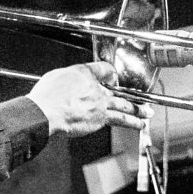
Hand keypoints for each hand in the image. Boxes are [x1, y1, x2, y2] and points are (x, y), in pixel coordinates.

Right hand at [28, 60, 146, 134]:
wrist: (45, 112)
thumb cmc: (46, 97)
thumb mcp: (56, 77)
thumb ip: (69, 78)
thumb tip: (72, 82)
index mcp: (83, 73)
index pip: (102, 68)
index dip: (109, 72)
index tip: (112, 76)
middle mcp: (95, 87)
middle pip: (117, 88)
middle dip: (128, 92)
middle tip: (140, 97)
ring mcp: (100, 103)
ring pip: (124, 105)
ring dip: (138, 110)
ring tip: (147, 113)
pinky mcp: (101, 118)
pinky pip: (121, 120)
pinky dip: (132, 122)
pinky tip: (138, 125)